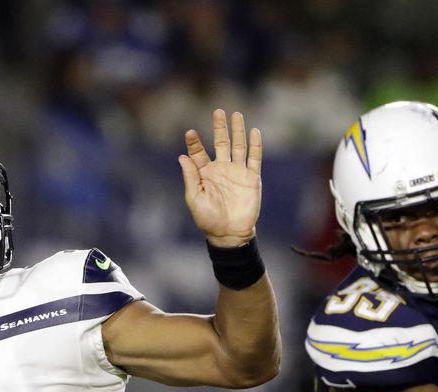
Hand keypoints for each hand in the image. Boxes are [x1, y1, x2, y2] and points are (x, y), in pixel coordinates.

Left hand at [179, 109, 261, 246]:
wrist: (230, 234)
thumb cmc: (208, 219)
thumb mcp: (195, 198)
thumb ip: (190, 177)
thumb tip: (182, 156)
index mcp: (205, 174)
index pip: (199, 153)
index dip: (195, 142)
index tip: (190, 132)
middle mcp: (221, 169)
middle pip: (221, 143)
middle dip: (219, 128)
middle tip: (218, 111)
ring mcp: (237, 172)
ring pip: (238, 146)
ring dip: (237, 131)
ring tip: (236, 114)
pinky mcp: (251, 178)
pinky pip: (254, 158)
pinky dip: (255, 145)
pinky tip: (254, 131)